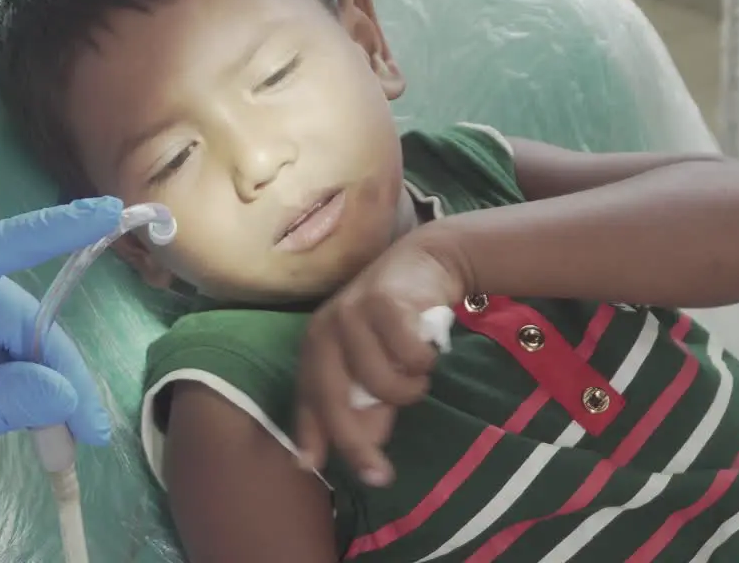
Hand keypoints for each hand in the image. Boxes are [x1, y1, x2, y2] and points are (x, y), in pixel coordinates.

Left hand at [294, 226, 466, 486]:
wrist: (426, 262)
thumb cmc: (396, 320)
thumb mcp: (377, 364)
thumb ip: (368, 403)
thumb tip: (364, 449)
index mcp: (316, 348)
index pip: (309, 399)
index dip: (309, 435)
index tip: (309, 467)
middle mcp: (324, 331)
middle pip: (333, 399)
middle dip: (356, 444)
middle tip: (381, 476)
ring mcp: (351, 314)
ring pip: (380, 382)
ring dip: (409, 389)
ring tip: (419, 375)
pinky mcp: (382, 301)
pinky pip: (409, 356)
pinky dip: (425, 361)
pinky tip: (429, 348)